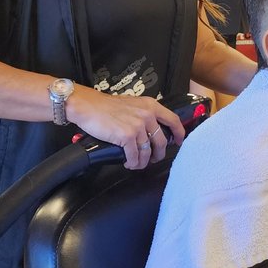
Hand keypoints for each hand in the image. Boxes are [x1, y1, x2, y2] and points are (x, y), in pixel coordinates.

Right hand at [66, 86, 184, 168]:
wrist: (88, 106)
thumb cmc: (106, 106)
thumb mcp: (132, 104)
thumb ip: (144, 114)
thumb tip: (152, 129)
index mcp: (151, 105)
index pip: (173, 120)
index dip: (179, 133)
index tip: (179, 142)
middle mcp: (147, 115)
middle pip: (162, 141)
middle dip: (159, 154)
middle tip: (154, 159)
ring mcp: (138, 126)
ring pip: (148, 152)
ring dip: (143, 162)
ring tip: (137, 163)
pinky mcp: (127, 136)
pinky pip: (134, 156)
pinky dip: (132, 163)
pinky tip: (128, 163)